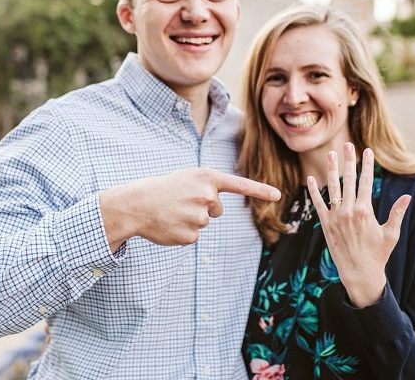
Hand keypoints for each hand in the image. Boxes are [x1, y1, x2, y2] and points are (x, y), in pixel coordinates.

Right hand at [100, 167, 280, 249]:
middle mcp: (207, 195)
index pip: (240, 184)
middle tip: (179, 203)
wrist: (136, 205)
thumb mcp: (186, 180)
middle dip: (202, 209)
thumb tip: (214, 212)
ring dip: (189, 220)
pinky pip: (194, 236)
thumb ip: (206, 190)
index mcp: (206, 178)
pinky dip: (182, 233)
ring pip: (204, 223)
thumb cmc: (161, 190)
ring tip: (171, 212)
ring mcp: (200, 217)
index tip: (279, 195)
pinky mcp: (192, 235)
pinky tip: (169, 225)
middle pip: (217, 210)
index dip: (260, 190)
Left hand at [307, 143, 410, 307]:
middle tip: (347, 145)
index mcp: (366, 211)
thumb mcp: (391, 234)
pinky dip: (313, 191)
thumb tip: (408, 196)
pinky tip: (310, 178)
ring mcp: (335, 217)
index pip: (366, 182)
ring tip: (330, 154)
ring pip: (332, 188)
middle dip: (349, 161)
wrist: (359, 273)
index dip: (367, 165)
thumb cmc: (378, 254)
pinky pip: (318, 204)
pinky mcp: (325, 224)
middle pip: (349, 180)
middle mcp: (349, 211)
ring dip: (330, 170)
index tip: (367, 151)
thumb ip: (397, 213)